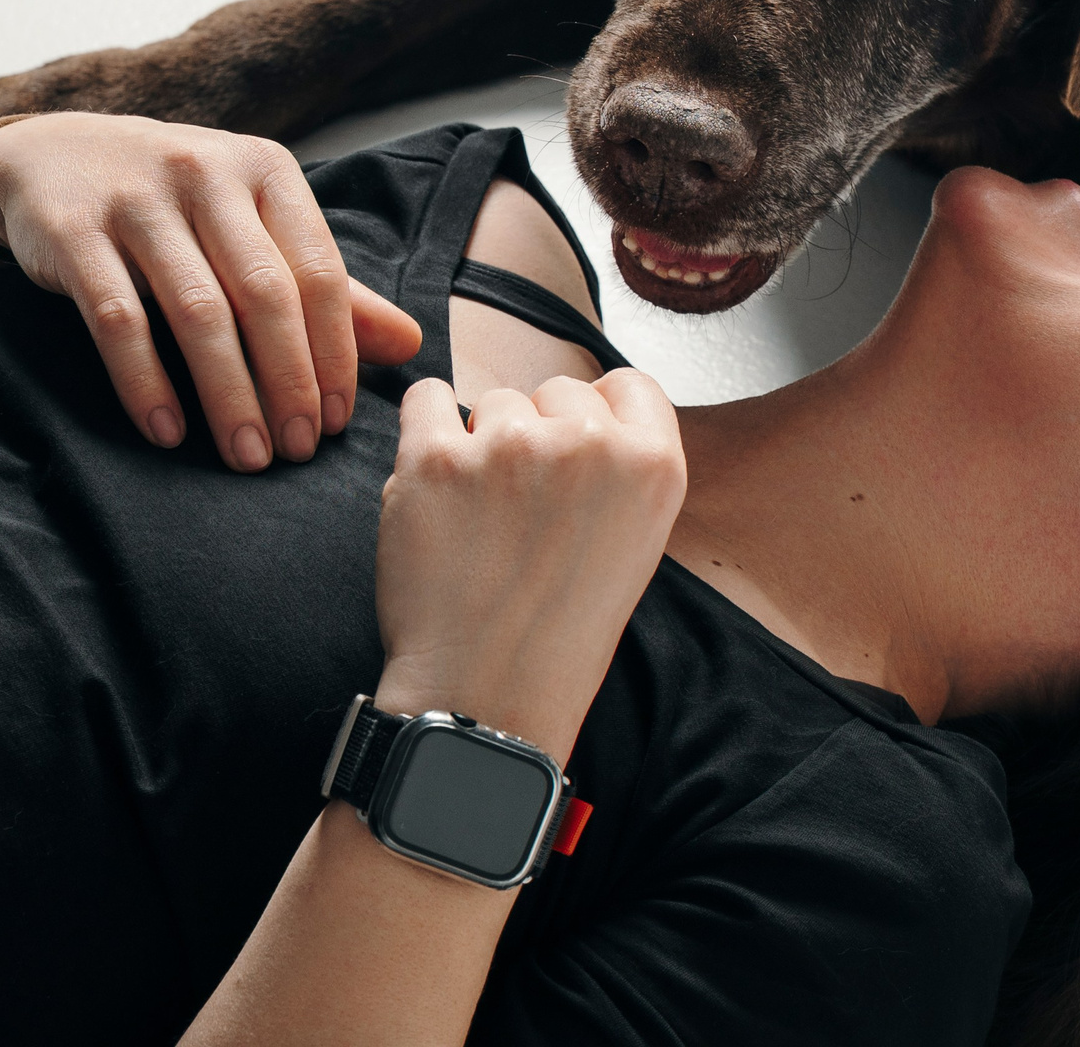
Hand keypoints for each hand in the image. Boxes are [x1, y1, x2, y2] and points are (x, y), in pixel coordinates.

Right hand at [0, 113, 422, 468]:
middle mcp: (208, 175)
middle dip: (288, 381)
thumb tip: (410, 346)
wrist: (48, 157)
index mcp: (267, 171)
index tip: (337, 420)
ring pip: (198, 312)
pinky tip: (169, 432)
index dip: (335, 351)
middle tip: (296, 450)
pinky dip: (147, 383)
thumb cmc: (177, 203)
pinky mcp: (74, 232)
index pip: (319, 271)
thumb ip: (327, 288)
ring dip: (228, 394)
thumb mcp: (254, 224)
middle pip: (265, 294)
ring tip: (246, 454)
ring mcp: (138, 200)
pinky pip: (118, 321)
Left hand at [373, 372, 685, 752]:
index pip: (629, 385)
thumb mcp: (635, 543)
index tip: (577, 445)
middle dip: (540, 432)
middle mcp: (589, 444)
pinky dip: (425, 423)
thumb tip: (581, 415)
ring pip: (493, 401)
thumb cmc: (558, 633)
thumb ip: (621, 467)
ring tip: (479, 515)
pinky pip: (426, 397)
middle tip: (524, 503)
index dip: (599, 414)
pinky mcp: (435, 458)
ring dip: (482, 441)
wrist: (486, 694)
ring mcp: (510, 445)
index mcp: (653, 465)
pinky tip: (435, 470)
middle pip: (559, 390)